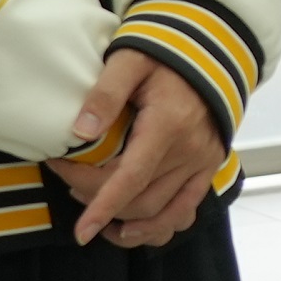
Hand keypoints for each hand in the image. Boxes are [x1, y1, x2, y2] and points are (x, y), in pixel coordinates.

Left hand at [48, 50, 225, 247]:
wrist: (210, 49)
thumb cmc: (165, 54)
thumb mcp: (129, 62)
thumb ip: (104, 95)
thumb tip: (79, 132)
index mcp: (168, 125)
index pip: (131, 179)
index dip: (103, 208)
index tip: (81, 231)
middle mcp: (190, 150)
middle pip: (141, 199)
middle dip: (101, 204)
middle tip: (71, 184)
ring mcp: (204, 161)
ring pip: (163, 212)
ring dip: (129, 222)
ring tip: (99, 217)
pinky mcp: (210, 166)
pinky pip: (187, 210)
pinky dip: (160, 226)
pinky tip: (134, 228)